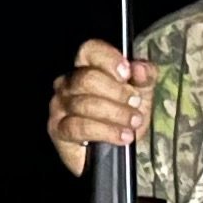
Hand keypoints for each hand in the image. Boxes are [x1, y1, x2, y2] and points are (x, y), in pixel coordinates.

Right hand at [46, 39, 149, 177]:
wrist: (116, 152)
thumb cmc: (124, 117)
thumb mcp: (142, 94)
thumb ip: (145, 77)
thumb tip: (140, 68)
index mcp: (87, 67)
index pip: (89, 50)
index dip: (108, 59)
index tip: (127, 73)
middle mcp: (68, 83)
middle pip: (87, 78)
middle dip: (117, 93)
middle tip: (135, 104)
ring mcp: (59, 106)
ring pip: (84, 103)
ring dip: (115, 114)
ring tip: (133, 123)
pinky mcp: (57, 129)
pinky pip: (78, 127)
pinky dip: (105, 131)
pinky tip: (122, 136)